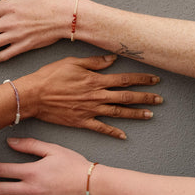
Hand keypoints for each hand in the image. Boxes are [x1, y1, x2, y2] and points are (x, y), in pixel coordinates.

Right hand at [16, 54, 161, 138]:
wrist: (34, 96)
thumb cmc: (50, 76)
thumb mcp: (72, 62)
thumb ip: (95, 61)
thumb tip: (112, 59)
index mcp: (96, 80)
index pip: (125, 79)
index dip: (142, 79)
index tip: (155, 79)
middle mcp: (97, 96)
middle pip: (127, 97)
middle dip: (145, 97)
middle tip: (160, 99)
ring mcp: (91, 110)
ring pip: (118, 113)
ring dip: (136, 114)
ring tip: (150, 115)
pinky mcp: (82, 121)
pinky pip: (102, 128)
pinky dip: (114, 132)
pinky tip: (124, 135)